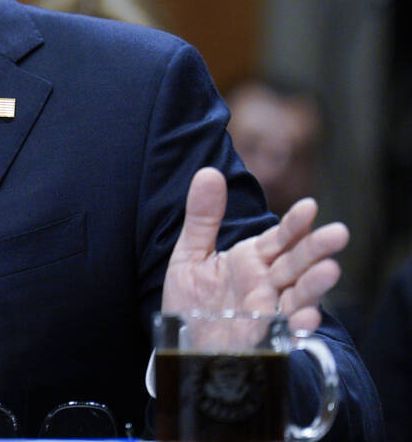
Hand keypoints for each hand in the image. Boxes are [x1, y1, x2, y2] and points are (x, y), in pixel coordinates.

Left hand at [161, 167, 346, 331]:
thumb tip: (208, 171)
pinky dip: (297, 326)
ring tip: (330, 270)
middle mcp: (266, 284)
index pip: (280, 238)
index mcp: (252, 260)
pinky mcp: (262, 340)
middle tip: (338, 233)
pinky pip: (284, 332)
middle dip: (316, 249)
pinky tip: (305, 317)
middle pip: (297, 264)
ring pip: (298, 296)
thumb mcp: (190, 255)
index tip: (309, 207)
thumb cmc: (190, 302)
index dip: (295, 224)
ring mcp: (267, 312)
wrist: (178, 345)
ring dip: (315, 285)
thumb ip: (202, 217)